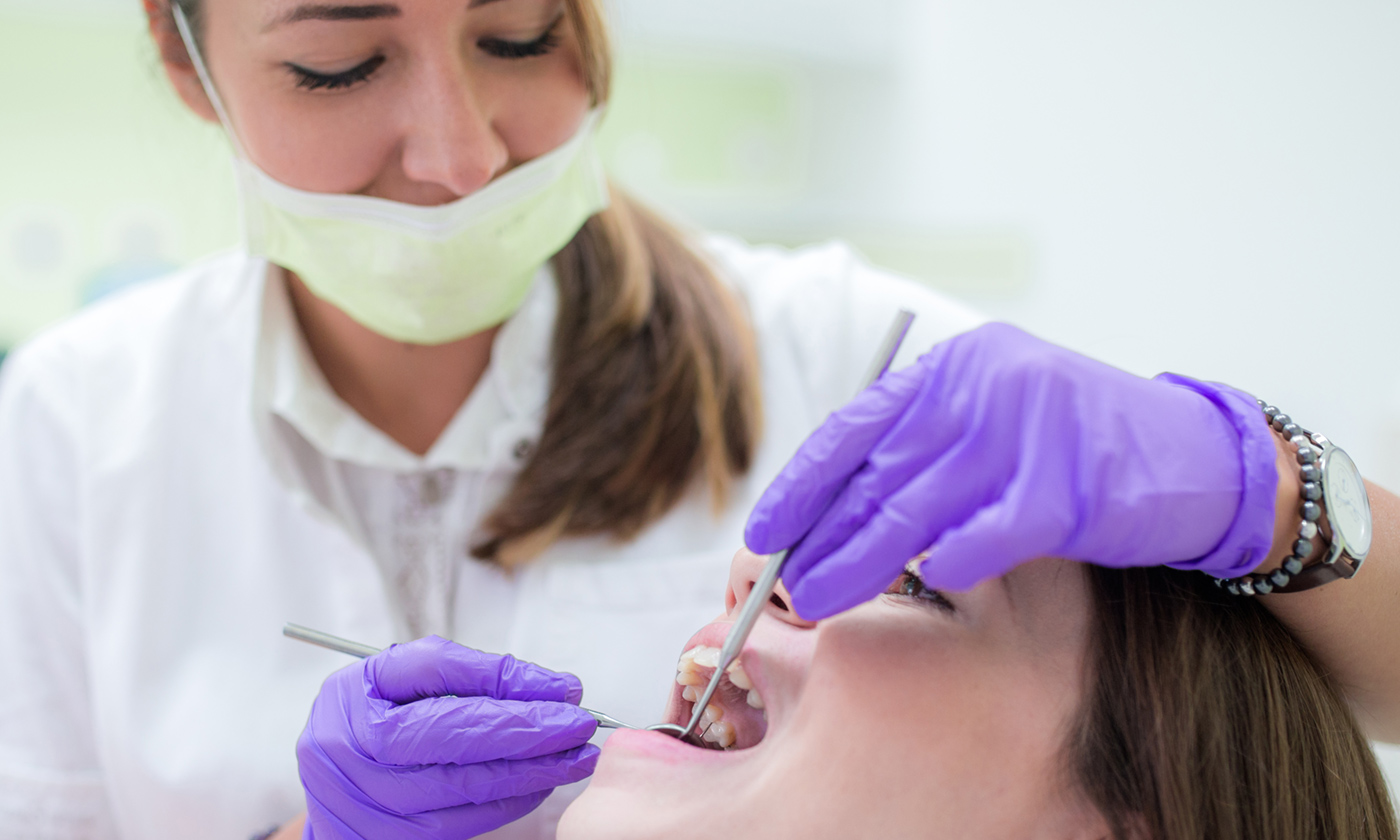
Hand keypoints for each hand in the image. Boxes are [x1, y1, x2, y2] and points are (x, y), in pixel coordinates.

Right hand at [297, 636, 598, 838]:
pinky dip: (510, 801)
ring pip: (469, 792)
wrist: (330, 774)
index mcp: (357, 713)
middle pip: (461, 750)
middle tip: (583, 725)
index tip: (567, 691)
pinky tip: (541, 781)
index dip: (513, 696)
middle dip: (533, 736)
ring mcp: (376, 813)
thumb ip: (468, 669)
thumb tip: (547, 685)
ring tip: (577, 755)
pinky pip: (466, 823)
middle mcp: (359, 768)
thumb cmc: (371, 710)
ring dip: (533, 774)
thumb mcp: (399, 672)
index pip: (447, 699)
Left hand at [745, 323, 1278, 618]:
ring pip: (914, 508)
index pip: (857, 426)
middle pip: (877, 473)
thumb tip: (832, 512)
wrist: (1201, 458)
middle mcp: (984, 386)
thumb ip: (925, 450)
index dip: (803, 482)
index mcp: (957, 367)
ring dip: (857, 561)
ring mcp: (1027, 432)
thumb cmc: (1083, 451)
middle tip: (779, 583)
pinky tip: (921, 587)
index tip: (765, 528)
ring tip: (814, 600)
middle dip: (819, 534)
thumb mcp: (995, 423)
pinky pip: (985, 535)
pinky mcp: (1068, 487)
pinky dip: (946, 563)